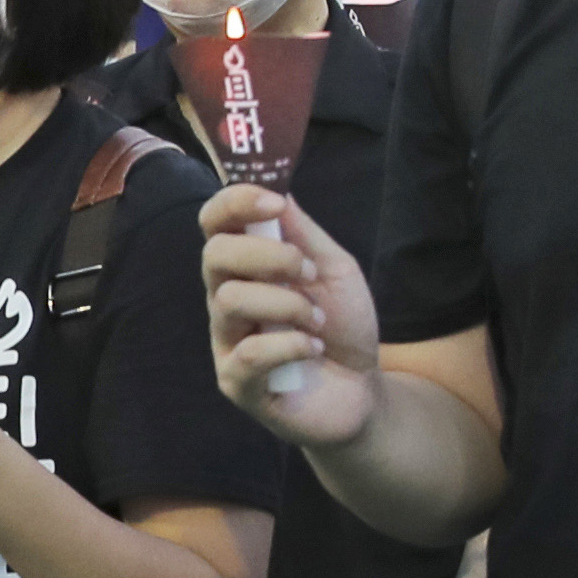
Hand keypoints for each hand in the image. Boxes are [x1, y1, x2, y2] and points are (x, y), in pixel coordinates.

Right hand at [200, 184, 384, 445]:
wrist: (363, 390)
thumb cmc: (342, 326)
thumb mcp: (333, 269)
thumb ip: (303, 233)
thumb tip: (278, 188)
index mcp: (246, 266)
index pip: (215, 223)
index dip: (235, 203)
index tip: (274, 204)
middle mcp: (226, 299)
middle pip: (214, 255)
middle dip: (266, 254)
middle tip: (307, 271)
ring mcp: (227, 341)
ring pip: (230, 300)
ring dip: (286, 303)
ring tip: (317, 321)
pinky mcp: (236, 383)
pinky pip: (249, 353)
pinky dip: (291, 345)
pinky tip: (313, 350)